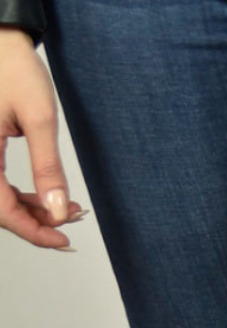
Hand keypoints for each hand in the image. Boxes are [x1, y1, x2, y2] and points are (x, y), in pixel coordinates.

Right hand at [0, 25, 87, 251]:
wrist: (3, 43)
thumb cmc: (16, 71)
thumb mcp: (39, 118)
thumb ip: (48, 167)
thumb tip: (59, 210)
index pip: (1, 209)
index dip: (32, 231)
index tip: (63, 240)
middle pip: (1, 209)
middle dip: (38, 221)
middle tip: (74, 218)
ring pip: (2, 199)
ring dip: (36, 210)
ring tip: (72, 209)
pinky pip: (1, 186)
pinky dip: (27, 196)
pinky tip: (54, 198)